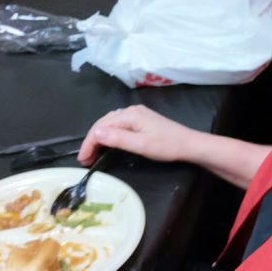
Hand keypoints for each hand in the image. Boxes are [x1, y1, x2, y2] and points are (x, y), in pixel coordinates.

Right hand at [78, 105, 195, 164]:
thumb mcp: (141, 145)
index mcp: (130, 115)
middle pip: (103, 123)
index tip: (82, 160)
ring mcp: (137, 114)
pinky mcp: (142, 120)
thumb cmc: (167, 146)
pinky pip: (118, 124)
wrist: (189, 144)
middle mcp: (131, 111)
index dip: (89, 143)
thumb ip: (118, 139)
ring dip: (99, 136)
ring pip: (110, 123)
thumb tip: (96, 133)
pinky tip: (107, 143)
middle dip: (92, 140)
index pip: (101, 127)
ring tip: (92, 153)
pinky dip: (109, 134)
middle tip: (85, 159)